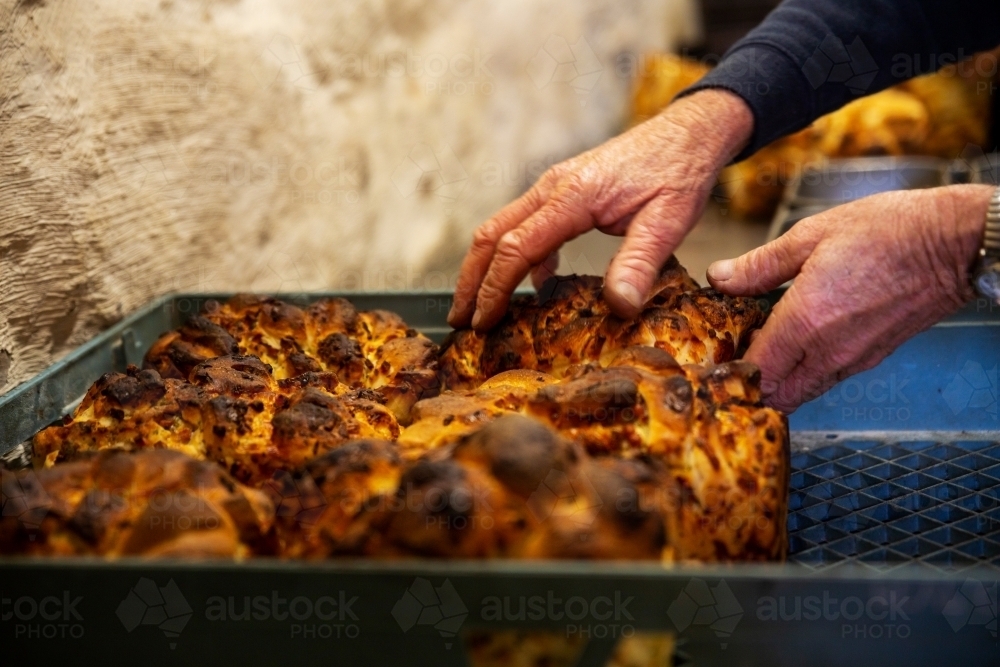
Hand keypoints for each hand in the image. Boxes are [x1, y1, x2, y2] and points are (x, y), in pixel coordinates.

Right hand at [449, 89, 753, 330]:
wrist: (690, 132)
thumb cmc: (679, 172)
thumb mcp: (669, 222)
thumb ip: (640, 264)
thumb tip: (618, 307)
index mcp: (573, 196)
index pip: (516, 247)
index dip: (494, 289)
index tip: (482, 323)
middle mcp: (553, 187)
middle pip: (491, 235)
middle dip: (471, 281)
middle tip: (459, 322)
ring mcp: (555, 186)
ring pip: (502, 228)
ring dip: (486, 268)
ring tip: (479, 309)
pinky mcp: (564, 191)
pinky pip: (526, 225)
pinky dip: (519, 257)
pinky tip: (535, 286)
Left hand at [708, 185, 992, 412]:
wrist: (954, 243)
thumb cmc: (889, 231)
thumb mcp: (811, 234)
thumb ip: (760, 265)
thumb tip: (720, 277)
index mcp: (805, 321)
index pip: (753, 371)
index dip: (727, 370)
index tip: (712, 357)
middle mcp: (827, 351)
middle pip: (774, 395)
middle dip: (748, 386)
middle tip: (731, 359)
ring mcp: (852, 360)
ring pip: (801, 394)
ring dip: (776, 383)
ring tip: (760, 352)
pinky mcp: (870, 359)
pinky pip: (825, 381)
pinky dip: (802, 375)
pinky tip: (795, 346)